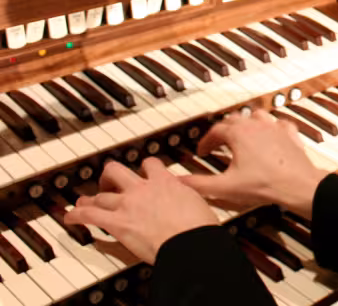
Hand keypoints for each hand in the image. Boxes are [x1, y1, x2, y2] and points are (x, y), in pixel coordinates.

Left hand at [64, 158, 217, 263]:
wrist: (190, 242)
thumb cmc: (198, 228)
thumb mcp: (199, 203)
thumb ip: (187, 198)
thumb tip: (190, 201)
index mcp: (166, 182)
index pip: (150, 164)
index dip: (144, 167)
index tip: (143, 171)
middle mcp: (144, 189)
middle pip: (117, 171)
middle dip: (109, 176)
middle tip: (108, 182)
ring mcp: (128, 204)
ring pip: (101, 195)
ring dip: (90, 199)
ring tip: (84, 201)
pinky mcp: (117, 223)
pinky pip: (89, 215)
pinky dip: (76, 216)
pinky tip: (70, 218)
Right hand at [180, 109, 328, 219]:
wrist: (297, 185)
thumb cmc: (264, 185)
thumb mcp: (225, 187)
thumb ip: (199, 184)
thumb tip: (179, 181)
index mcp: (239, 134)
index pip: (215, 131)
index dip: (206, 141)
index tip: (202, 152)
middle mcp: (256, 126)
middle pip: (234, 120)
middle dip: (223, 131)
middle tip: (218, 144)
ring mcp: (275, 128)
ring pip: (256, 116)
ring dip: (246, 124)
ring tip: (241, 136)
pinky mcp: (290, 134)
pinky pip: (280, 123)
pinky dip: (272, 127)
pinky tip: (270, 135)